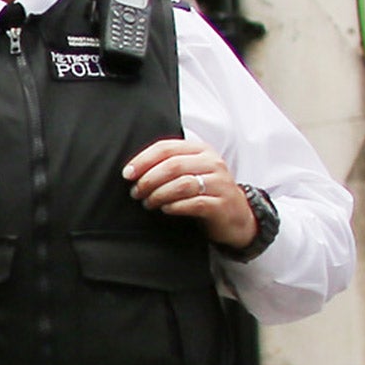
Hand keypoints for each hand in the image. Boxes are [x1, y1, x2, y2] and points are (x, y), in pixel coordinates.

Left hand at [123, 137, 256, 249]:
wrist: (237, 217)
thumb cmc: (205, 192)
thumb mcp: (190, 172)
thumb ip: (168, 165)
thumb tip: (132, 171)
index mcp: (200, 149)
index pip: (166, 148)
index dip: (143, 160)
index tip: (127, 174)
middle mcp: (212, 162)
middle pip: (172, 165)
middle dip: (148, 179)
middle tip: (136, 192)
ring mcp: (220, 183)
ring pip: (182, 184)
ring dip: (159, 194)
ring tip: (148, 203)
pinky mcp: (223, 204)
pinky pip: (194, 203)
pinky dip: (175, 206)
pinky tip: (165, 209)